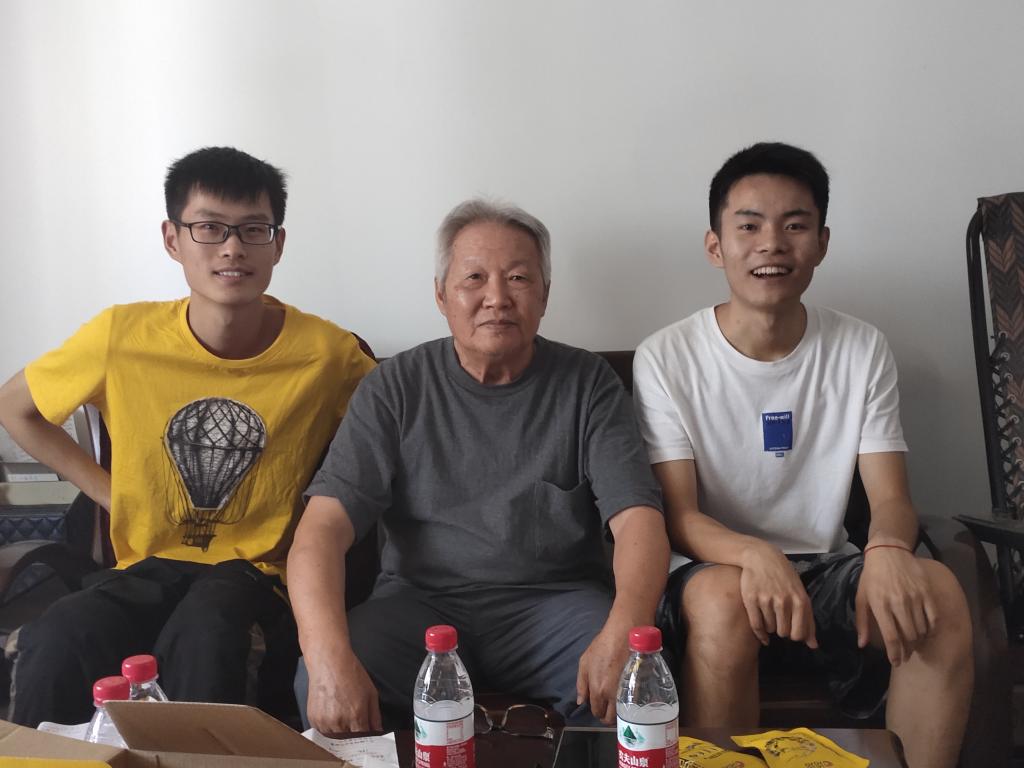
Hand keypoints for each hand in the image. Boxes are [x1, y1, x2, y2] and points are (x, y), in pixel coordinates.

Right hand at [305, 650, 381, 735]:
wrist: (328, 661)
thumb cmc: (350, 673)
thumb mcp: (371, 692)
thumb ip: (375, 715)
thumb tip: (377, 731)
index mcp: (356, 715)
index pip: (363, 739)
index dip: (367, 737)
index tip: (367, 734)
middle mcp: (339, 721)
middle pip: (349, 741)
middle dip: (354, 735)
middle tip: (355, 724)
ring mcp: (324, 721)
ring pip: (335, 739)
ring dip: (340, 733)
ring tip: (342, 716)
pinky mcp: (313, 719)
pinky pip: (323, 732)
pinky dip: (328, 728)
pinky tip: (332, 714)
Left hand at [576, 621, 631, 723]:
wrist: (625, 634)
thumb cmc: (603, 646)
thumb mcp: (584, 662)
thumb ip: (581, 684)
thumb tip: (581, 702)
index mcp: (598, 690)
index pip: (597, 712)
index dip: (597, 711)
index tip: (600, 706)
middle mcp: (612, 696)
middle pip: (611, 718)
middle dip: (608, 716)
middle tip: (609, 708)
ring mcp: (627, 693)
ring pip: (623, 713)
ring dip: (620, 712)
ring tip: (619, 704)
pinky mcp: (640, 687)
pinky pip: (634, 703)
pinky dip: (631, 704)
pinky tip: (629, 697)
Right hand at [739, 541, 816, 648]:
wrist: (760, 557)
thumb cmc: (784, 576)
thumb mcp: (800, 594)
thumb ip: (808, 620)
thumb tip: (813, 646)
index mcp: (800, 600)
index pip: (799, 634)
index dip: (795, 635)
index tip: (792, 628)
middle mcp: (784, 601)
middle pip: (783, 633)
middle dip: (782, 630)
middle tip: (779, 619)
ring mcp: (767, 600)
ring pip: (770, 629)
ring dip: (770, 626)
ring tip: (770, 614)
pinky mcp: (751, 599)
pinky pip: (756, 625)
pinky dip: (759, 633)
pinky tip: (762, 633)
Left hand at [856, 544, 934, 665]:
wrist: (888, 551)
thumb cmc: (872, 576)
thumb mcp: (861, 597)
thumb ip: (862, 622)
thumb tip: (862, 645)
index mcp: (880, 604)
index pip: (891, 637)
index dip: (895, 654)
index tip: (896, 662)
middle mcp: (898, 602)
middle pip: (909, 636)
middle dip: (908, 650)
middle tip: (906, 655)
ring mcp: (915, 597)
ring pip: (922, 629)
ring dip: (919, 641)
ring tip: (914, 644)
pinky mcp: (926, 592)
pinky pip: (933, 618)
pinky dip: (931, 629)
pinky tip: (926, 632)